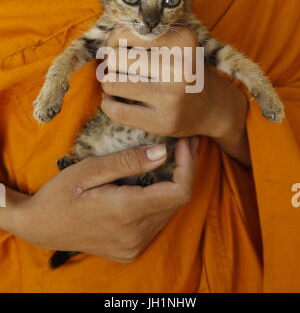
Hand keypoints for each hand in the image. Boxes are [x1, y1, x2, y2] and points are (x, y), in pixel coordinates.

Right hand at [1, 138, 198, 262]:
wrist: (39, 226)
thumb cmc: (60, 192)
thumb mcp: (90, 169)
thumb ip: (128, 162)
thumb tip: (163, 152)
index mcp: (126, 212)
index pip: (179, 192)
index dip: (189, 165)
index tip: (185, 142)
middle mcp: (135, 235)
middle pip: (178, 201)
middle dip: (185, 170)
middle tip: (182, 144)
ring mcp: (133, 246)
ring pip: (170, 211)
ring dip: (174, 185)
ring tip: (171, 158)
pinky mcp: (130, 250)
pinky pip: (157, 222)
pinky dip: (161, 200)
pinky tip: (154, 182)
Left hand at [101, 27, 249, 165]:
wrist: (212, 107)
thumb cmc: (182, 69)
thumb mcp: (174, 44)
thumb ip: (142, 37)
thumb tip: (103, 49)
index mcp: (183, 40)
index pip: (125, 33)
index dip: (113, 40)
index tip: (117, 47)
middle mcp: (180, 67)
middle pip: (115, 58)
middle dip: (110, 63)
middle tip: (116, 67)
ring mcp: (172, 97)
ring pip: (112, 84)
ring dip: (108, 83)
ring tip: (116, 83)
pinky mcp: (163, 122)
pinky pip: (116, 111)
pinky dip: (108, 104)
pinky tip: (116, 101)